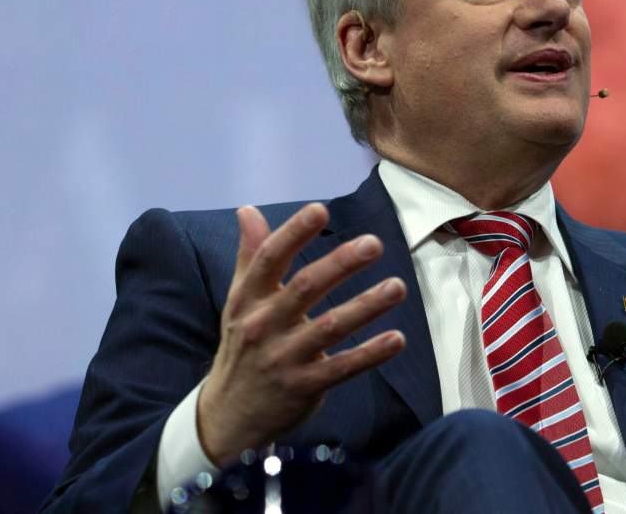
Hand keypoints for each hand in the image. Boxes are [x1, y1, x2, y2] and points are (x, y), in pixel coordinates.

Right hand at [197, 202, 406, 465]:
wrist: (227, 416)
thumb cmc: (243, 345)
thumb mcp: (240, 301)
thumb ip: (251, 255)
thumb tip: (248, 210)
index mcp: (248, 298)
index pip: (270, 259)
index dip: (293, 233)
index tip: (319, 210)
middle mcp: (263, 325)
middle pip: (304, 288)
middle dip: (340, 264)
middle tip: (374, 243)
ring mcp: (283, 358)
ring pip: (330, 327)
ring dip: (366, 306)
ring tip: (398, 286)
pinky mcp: (303, 387)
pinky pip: (342, 368)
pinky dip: (370, 354)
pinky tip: (398, 339)